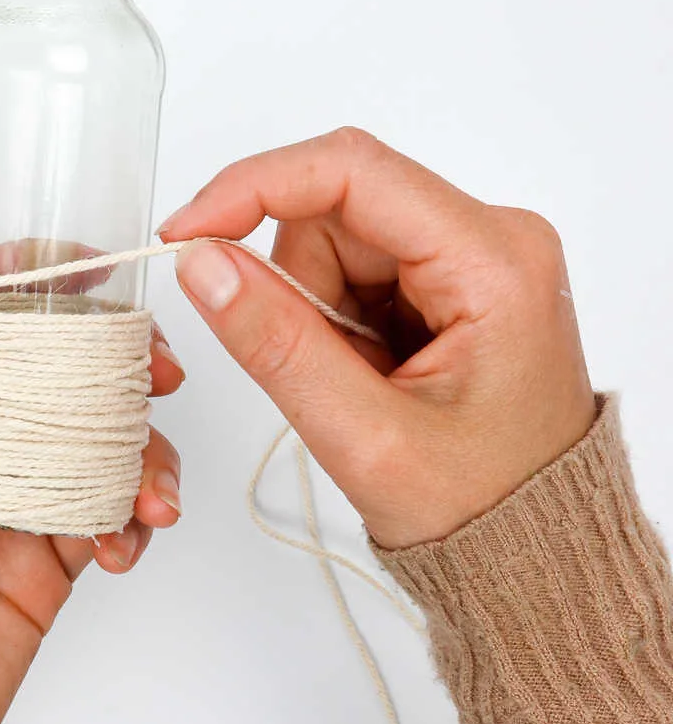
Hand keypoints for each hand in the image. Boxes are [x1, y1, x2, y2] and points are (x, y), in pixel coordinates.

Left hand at [0, 257, 183, 723]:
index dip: (33, 274)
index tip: (92, 270)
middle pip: (60, 362)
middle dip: (123, 358)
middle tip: (163, 374)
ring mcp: (15, 495)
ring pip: (104, 435)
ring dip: (146, 451)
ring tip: (153, 498)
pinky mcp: (50, 558)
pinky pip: (115, 512)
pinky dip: (137, 520)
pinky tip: (126, 548)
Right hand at [160, 128, 594, 548]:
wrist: (539, 552)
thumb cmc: (484, 508)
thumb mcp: (365, 437)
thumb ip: (277, 343)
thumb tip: (200, 262)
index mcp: (493, 260)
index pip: (351, 170)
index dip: (253, 187)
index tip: (185, 235)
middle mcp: (493, 235)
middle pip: (337, 206)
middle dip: (298, 285)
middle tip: (325, 372)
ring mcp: (474, 252)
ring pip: (337, 236)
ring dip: (317, 309)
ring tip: (360, 386)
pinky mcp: (454, 275)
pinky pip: (357, 265)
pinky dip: (338, 319)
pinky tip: (370, 374)